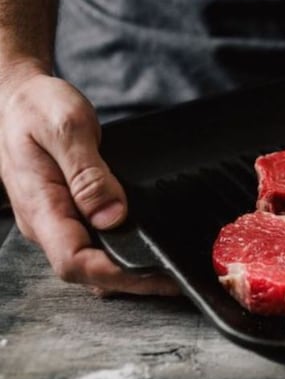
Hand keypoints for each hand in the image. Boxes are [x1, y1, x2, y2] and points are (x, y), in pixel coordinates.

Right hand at [0, 62, 178, 295]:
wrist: (15, 97)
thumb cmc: (35, 108)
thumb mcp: (66, 129)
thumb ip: (88, 173)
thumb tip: (111, 215)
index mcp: (41, 207)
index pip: (74, 262)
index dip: (117, 275)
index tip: (156, 274)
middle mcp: (47, 222)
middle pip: (87, 272)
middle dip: (131, 281)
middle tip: (175, 280)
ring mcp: (56, 220)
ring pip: (91, 261)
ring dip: (129, 271)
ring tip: (168, 270)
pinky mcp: (68, 212)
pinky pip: (94, 243)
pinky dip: (122, 251)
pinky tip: (146, 248)